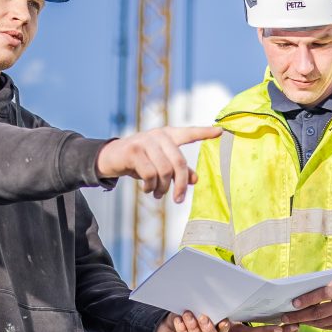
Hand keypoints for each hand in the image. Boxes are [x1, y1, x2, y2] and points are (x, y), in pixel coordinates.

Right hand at [98, 126, 221, 202]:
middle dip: (180, 185)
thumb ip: (178, 170)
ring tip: (158, 194)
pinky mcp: (134, 151)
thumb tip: (195, 180)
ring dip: (162, 188)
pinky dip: (150, 187)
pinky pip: (150, 174)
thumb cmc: (140, 160)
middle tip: (178, 200)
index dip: (204, 132)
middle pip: (179, 162)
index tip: (220, 132)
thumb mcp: (160, 164)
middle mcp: (159, 135)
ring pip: (164, 170)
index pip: (189, 133)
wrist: (111, 157)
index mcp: (168, 136)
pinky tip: (147, 189)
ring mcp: (145, 141)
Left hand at [154, 311, 230, 331]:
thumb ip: (199, 311)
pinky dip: (182, 331)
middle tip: (202, 317)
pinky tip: (179, 321)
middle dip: (208, 328)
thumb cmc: (180, 320)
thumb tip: (202, 304)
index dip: (224, 328)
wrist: (164, 330)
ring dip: (193, 327)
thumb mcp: (191, 312)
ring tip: (187, 315)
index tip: (224, 321)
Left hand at [282, 278, 331, 331]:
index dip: (308, 299)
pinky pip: (328, 327)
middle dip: (300, 315)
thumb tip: (302, 295)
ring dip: (305, 322)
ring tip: (292, 321)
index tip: (293, 303)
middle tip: (286, 317)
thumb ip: (327, 288)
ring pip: (322, 322)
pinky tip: (306, 322)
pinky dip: (315, 325)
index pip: (324, 294)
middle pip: (320, 312)